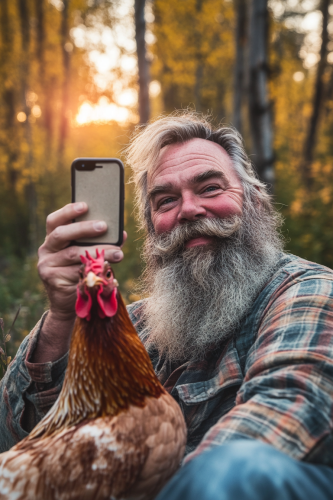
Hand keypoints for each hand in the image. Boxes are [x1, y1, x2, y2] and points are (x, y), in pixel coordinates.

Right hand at [34, 202, 126, 362]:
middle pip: (62, 234)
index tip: (85, 205)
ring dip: (98, 252)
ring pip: (73, 254)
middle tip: (104, 226)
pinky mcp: (53, 280)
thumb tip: (121, 234)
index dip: (68, 211)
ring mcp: (47, 266)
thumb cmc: (80, 273)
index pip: (55, 221)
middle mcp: (46, 250)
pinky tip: (108, 271)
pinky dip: (93, 270)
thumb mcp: (87, 256)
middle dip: (84, 228)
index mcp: (52, 239)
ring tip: (118, 253)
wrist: (68, 303)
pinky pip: (76, 272)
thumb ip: (100, 243)